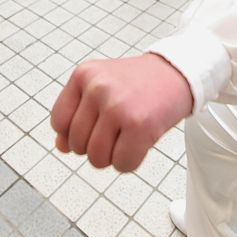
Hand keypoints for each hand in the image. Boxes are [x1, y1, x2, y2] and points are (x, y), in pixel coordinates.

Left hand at [50, 54, 193, 171]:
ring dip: (112, 157)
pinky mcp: (139, 125)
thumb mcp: (101, 87)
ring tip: (126, 137)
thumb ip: (77, 114)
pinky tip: (139, 144)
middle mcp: (97, 88)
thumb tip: (61, 146)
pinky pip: (122, 164)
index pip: (58, 122)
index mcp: (83, 75)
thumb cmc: (138, 82)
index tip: (93, 128)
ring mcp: (117, 107)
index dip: (73, 134)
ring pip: (97, 158)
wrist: (178, 72)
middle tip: (116, 131)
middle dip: (95, 147)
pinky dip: (129, 162)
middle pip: (77, 145)